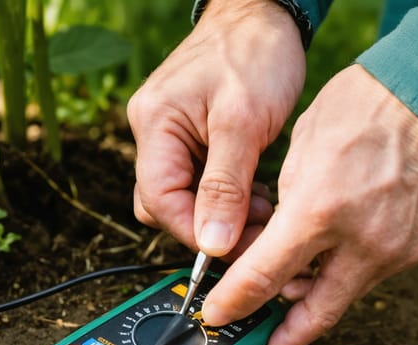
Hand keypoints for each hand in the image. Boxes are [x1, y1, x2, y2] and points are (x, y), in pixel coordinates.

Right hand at [127, 0, 304, 254]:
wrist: (264, 14)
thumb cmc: (254, 54)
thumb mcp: (243, 122)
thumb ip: (225, 187)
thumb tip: (212, 244)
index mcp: (154, 125)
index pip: (159, 200)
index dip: (194, 232)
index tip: (234, 248)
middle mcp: (153, 133)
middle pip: (165, 204)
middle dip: (209, 226)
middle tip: (257, 230)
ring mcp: (171, 136)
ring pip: (185, 198)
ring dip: (222, 214)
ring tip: (264, 209)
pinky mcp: (192, 138)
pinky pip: (200, 182)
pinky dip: (228, 197)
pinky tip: (257, 193)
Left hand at [200, 64, 417, 344]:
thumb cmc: (362, 109)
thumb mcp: (300, 152)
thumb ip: (285, 210)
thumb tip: (271, 245)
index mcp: (319, 210)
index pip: (264, 276)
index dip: (235, 304)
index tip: (218, 315)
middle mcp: (361, 241)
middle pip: (314, 312)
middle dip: (285, 337)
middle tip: (265, 344)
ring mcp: (396, 251)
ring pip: (344, 295)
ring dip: (316, 299)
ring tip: (293, 293)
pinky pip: (373, 275)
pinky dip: (348, 273)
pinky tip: (334, 259)